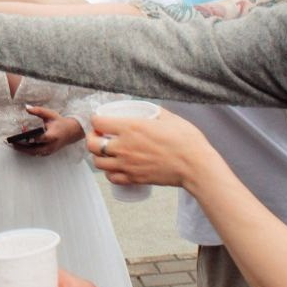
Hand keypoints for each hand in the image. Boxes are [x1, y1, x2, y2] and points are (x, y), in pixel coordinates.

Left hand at [10, 105, 84, 155]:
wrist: (71, 132)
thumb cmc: (59, 122)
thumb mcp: (50, 114)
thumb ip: (38, 111)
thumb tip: (26, 107)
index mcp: (53, 135)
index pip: (43, 138)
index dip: (34, 137)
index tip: (24, 133)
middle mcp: (51, 145)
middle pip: (35, 149)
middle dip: (23, 146)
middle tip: (12, 142)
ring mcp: (49, 150)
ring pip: (34, 153)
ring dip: (24, 149)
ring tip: (14, 143)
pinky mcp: (47, 153)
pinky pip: (36, 153)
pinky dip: (28, 149)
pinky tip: (21, 144)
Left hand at [87, 108, 214, 190]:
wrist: (196, 166)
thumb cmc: (186, 140)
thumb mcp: (168, 117)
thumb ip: (154, 112)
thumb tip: (149, 108)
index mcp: (130, 127)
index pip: (98, 122)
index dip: (96, 119)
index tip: (100, 119)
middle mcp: (124, 147)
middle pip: (91, 145)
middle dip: (91, 139)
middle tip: (99, 136)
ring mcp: (127, 165)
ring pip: (98, 163)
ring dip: (98, 156)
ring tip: (106, 152)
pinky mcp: (134, 178)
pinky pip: (112, 178)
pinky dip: (110, 173)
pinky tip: (116, 167)